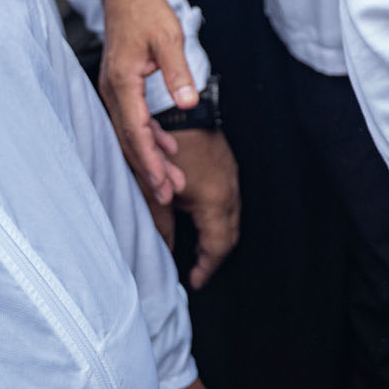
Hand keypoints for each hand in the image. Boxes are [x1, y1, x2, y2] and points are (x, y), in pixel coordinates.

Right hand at [99, 0, 202, 202]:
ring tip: (170, 183)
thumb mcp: (169, 38)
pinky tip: (166, 151)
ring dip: (151, 158)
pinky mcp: (122, 88)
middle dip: (149, 170)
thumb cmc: (147, 11)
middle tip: (167, 197)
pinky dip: (150, 138)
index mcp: (122, 82)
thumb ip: (178, 72)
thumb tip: (189, 101)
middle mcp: (113, 91)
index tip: (163, 184)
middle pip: (131, 139)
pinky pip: (133, 121)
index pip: (136, 130)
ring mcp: (115, 90)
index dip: (150, 160)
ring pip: (131, 134)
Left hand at [166, 126, 240, 289]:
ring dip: (218, 235)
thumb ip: (161, 225)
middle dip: (215, 255)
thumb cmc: (164, 149)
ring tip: (199, 248)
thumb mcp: (156, 192)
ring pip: (232, 217)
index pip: (218, 246)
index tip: (194, 280)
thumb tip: (164, 249)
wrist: (177, 108)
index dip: (207, 267)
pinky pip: (230, 200)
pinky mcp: (227, 165)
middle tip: (198, 269)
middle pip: (230, 234)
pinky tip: (203, 218)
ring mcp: (231, 176)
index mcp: (214, 201)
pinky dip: (220, 217)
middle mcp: (230, 190)